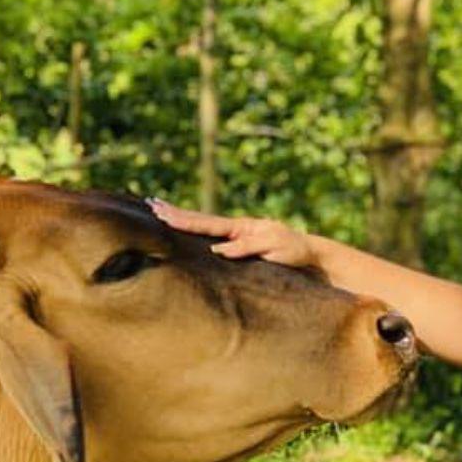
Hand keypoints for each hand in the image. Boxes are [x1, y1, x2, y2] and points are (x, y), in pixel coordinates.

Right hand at [148, 199, 316, 267]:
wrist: (310, 257)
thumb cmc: (294, 251)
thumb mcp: (273, 248)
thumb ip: (247, 248)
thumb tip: (217, 249)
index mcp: (242, 228)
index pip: (206, 223)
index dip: (183, 219)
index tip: (161, 212)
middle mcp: (236, 231)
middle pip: (200, 221)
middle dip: (175, 214)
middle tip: (151, 204)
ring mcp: (237, 239)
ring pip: (204, 229)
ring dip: (182, 221)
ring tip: (160, 213)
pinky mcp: (240, 249)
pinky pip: (213, 240)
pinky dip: (197, 234)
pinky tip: (184, 234)